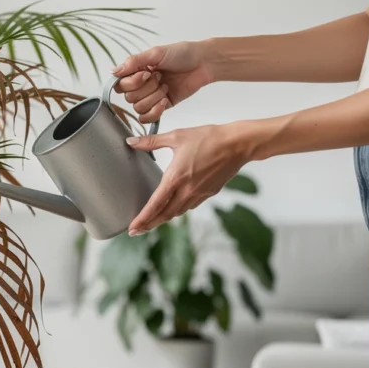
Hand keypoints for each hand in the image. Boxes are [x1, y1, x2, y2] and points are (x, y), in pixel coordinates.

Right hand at [111, 41, 215, 122]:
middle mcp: (141, 85)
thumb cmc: (182, 54)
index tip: (147, 73)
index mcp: (136, 71)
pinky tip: (165, 101)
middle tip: (160, 77)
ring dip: (153, 98)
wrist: (203, 63)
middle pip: (129, 98)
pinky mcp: (161, 106)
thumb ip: (133, 62)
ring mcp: (151, 97)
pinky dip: (155, 111)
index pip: (120, 85)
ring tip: (166, 86)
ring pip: (138, 108)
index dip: (132, 82)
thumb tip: (113, 71)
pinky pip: (147, 118)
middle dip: (147, 89)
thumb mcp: (156, 53)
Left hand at [125, 124, 250, 234]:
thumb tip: (130, 141)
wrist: (238, 144)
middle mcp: (187, 190)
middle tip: (135, 231)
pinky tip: (174, 207)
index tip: (132, 228)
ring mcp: (199, 193)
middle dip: (149, 224)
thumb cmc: (208, 138)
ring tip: (151, 221)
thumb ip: (151, 142)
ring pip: (178, 212)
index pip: (155, 205)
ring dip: (163, 218)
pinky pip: (190, 206)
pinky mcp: (209, 193)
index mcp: (176, 178)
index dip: (142, 219)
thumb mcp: (176, 136)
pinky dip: (179, 209)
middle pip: (165, 215)